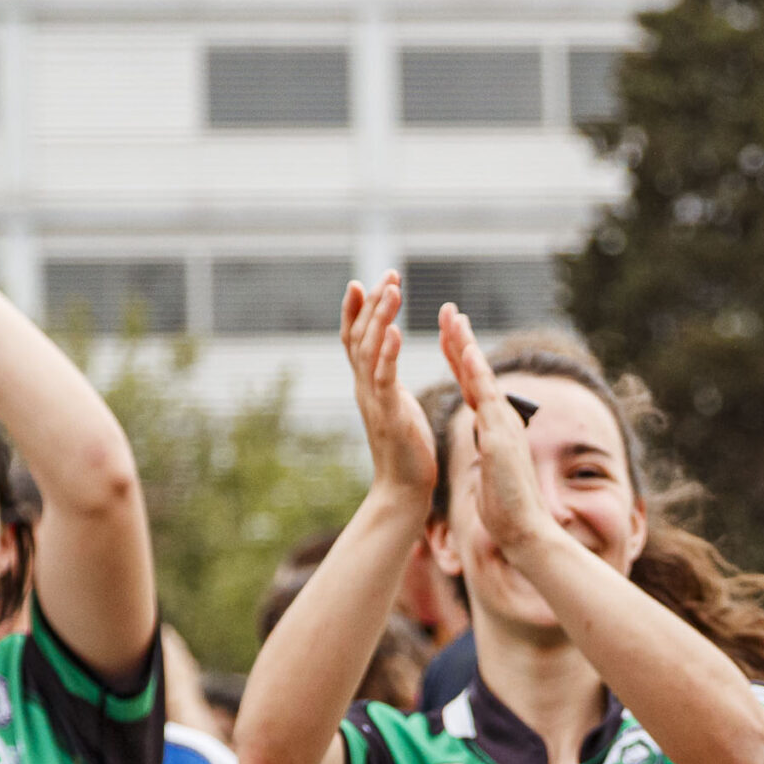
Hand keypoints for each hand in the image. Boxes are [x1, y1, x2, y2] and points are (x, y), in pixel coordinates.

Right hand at [341, 273, 437, 506]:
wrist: (404, 490)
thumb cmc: (407, 452)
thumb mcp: (398, 408)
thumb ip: (390, 384)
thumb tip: (389, 366)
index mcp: (369, 385)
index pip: (356, 340)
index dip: (357, 310)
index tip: (364, 281)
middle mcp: (364, 388)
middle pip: (360, 336)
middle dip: (372, 303)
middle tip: (388, 273)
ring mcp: (374, 400)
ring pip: (370, 350)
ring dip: (380, 318)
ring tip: (392, 290)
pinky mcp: (388, 414)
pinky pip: (385, 378)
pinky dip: (388, 352)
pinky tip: (395, 330)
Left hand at [437, 302, 553, 562]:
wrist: (525, 529)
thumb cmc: (507, 508)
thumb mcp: (493, 471)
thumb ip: (490, 451)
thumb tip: (488, 445)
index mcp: (494, 428)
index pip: (472, 386)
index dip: (460, 359)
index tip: (449, 335)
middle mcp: (501, 420)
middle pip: (477, 373)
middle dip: (461, 340)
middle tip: (449, 310)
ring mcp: (503, 426)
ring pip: (481, 377)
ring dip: (467, 345)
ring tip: (453, 318)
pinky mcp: (500, 436)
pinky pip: (486, 397)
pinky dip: (476, 372)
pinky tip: (466, 351)